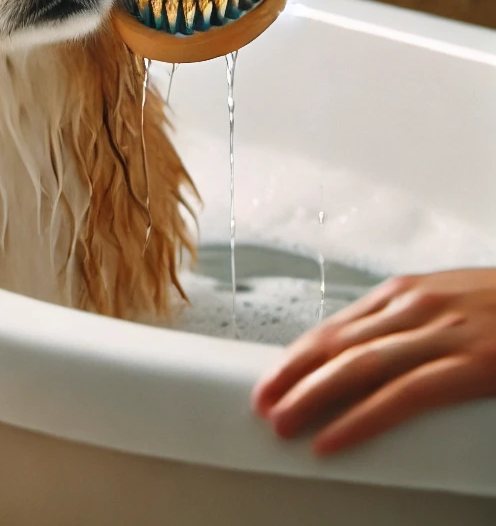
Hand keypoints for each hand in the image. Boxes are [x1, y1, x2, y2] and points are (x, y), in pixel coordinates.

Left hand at [251, 269, 495, 455]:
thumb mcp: (457, 303)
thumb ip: (418, 325)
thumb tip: (377, 354)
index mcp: (408, 293)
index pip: (337, 326)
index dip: (298, 356)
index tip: (270, 379)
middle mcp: (415, 306)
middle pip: (336, 345)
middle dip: (292, 376)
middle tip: (260, 406)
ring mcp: (443, 333)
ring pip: (357, 368)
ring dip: (312, 398)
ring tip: (280, 425)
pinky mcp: (473, 364)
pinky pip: (402, 396)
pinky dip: (360, 420)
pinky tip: (332, 441)